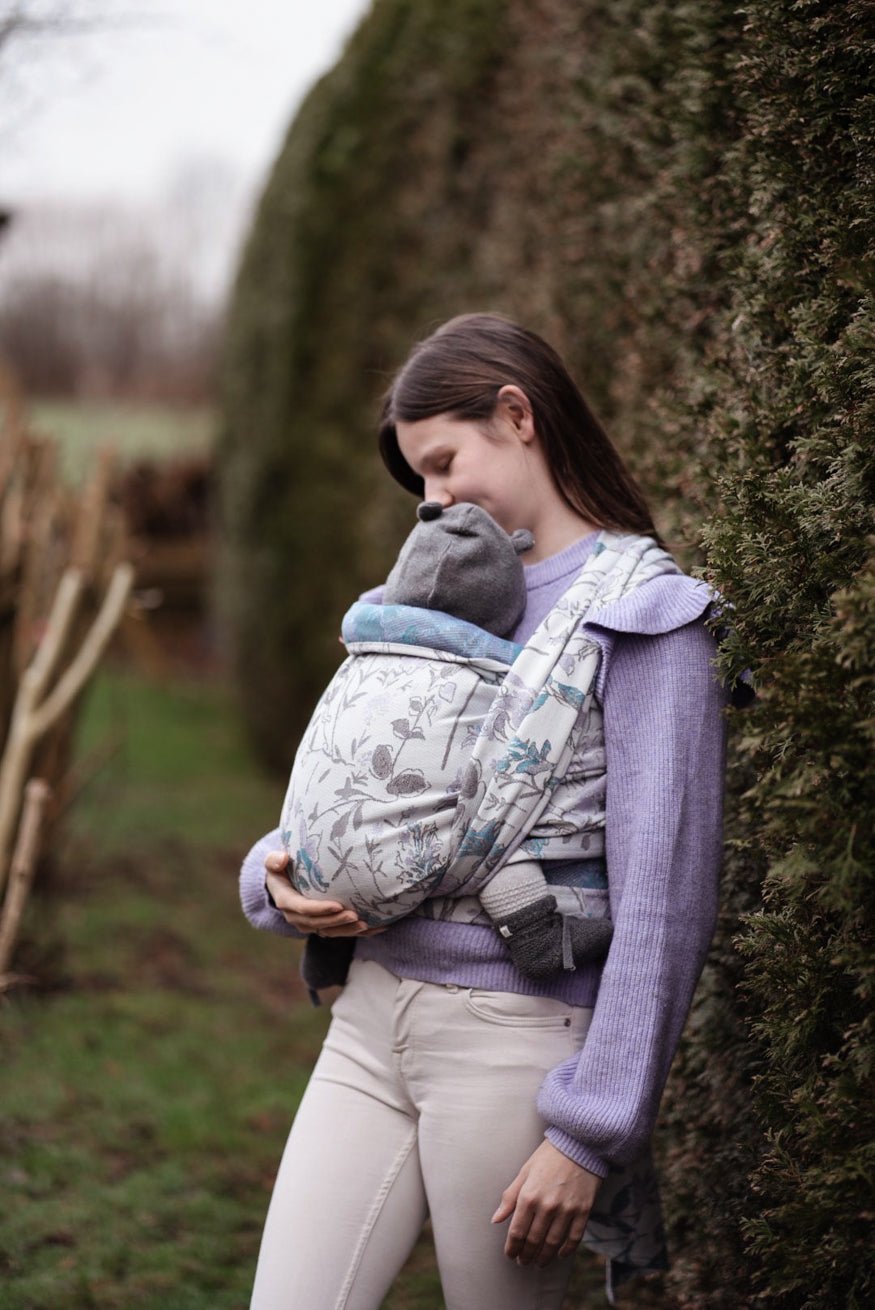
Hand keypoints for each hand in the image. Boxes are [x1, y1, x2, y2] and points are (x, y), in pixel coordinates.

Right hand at [264, 851, 375, 936]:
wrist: (282, 884)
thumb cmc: (280, 869)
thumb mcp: (273, 862)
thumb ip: (274, 860)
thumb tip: (282, 858)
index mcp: (287, 902)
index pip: (304, 909)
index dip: (321, 909)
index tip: (338, 905)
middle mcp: (297, 918)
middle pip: (319, 923)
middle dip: (338, 922)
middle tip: (356, 915)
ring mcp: (310, 924)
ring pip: (330, 931)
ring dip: (348, 930)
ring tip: (367, 925)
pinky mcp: (323, 926)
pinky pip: (340, 932)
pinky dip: (358, 932)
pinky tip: (378, 927)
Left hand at [491, 1139, 601, 1266]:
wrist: (579, 1144)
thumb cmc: (548, 1156)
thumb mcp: (525, 1172)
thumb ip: (510, 1197)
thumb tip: (496, 1219)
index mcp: (529, 1196)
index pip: (517, 1232)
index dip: (512, 1247)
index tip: (510, 1255)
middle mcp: (547, 1206)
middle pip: (534, 1241)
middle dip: (526, 1255)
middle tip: (523, 1262)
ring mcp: (567, 1210)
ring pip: (553, 1243)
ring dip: (544, 1257)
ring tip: (538, 1262)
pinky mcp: (583, 1211)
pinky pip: (574, 1238)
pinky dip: (566, 1250)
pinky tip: (560, 1255)